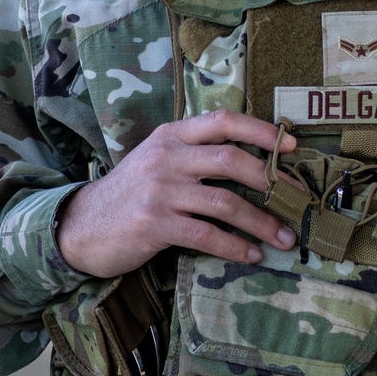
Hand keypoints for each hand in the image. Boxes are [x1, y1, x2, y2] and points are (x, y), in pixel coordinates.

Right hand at [56, 110, 298, 277]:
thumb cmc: (130, 193)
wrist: (81, 226)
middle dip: (270, 181)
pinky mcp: (154, 224)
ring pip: (225, 202)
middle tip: (295, 200)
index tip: (291, 144)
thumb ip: (196, 154)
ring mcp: (159, 190)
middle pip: (231, 160)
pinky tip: (252, 255)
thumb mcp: (158, 160)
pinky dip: (235, 247)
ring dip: (261, 222)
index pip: (223, 121)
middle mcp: (166, 157)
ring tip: (283, 237)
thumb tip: (254, 164)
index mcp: (171, 135)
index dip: (261, 131)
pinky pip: (207, 235)